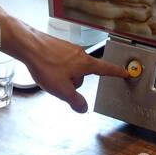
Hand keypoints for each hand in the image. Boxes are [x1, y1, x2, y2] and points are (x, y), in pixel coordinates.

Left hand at [15, 27, 130, 113]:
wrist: (29, 46)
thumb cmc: (46, 65)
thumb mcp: (63, 90)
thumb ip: (76, 101)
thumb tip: (83, 108)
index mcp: (85, 63)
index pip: (106, 69)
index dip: (117, 72)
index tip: (126, 72)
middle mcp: (79, 53)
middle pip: (84, 72)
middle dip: (75, 82)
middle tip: (60, 86)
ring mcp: (68, 48)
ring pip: (71, 68)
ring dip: (64, 76)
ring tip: (49, 76)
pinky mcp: (57, 46)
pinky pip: (61, 62)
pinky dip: (56, 68)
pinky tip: (45, 69)